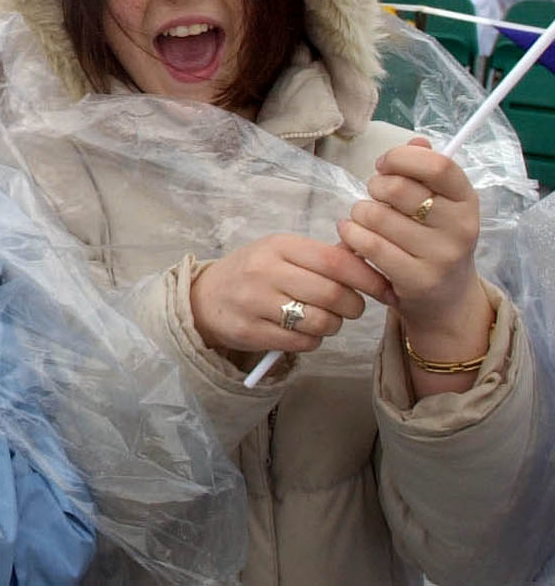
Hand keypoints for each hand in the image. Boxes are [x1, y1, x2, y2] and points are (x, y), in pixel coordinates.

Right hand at [190, 233, 393, 357]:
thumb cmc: (254, 271)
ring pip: (321, 322)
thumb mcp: (281, 253)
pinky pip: (303, 343)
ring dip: (333, 325)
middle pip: (332, 294)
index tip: (385, 288)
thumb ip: (321, 256)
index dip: (367, 277)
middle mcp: (265, 272)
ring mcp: (255, 303)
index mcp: (279, 246)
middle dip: (353, 305)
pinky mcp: (251, 332)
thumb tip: (370, 259)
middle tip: (351, 307)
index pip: (335, 261)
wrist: (204, 297)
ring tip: (324, 319)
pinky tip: (303, 331)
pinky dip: (313, 340)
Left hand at [342, 140, 487, 343]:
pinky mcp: (417, 279)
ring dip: (359, 213)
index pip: (438, 165)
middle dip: (375, 187)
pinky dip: (351, 235)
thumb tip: (416, 141)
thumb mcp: (440, 204)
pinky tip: (353, 235)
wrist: (446, 298)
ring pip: (376, 216)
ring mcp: (441, 256)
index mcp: (467, 200)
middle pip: (398, 189)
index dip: (402, 158)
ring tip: (365, 220)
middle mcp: (461, 227)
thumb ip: (426, 170)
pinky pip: (368, 244)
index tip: (384, 164)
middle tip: (375, 197)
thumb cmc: (433, 239)